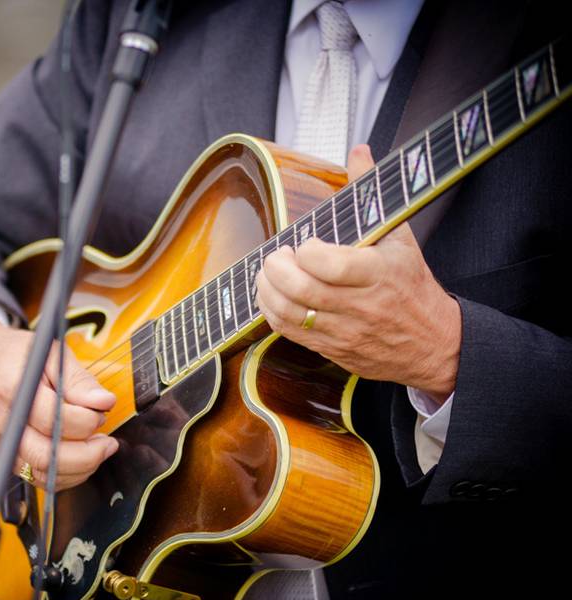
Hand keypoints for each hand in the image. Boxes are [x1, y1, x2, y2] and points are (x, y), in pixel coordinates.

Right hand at [0, 318, 117, 490]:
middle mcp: (5, 422)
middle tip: (106, 440)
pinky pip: (38, 479)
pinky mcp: (8, 456)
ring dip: (79, 468)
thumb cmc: (18, 357)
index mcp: (14, 390)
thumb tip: (104, 402)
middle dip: (87, 453)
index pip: (53, 419)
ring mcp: (4, 443)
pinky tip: (81, 458)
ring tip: (97, 448)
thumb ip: (79, 380)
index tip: (102, 409)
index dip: (86, 419)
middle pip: (46, 455)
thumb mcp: (51, 353)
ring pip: (43, 473)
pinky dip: (65, 475)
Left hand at [255, 144, 460, 402]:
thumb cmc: (411, 284)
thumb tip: (359, 150)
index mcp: (379, 274)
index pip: (331, 266)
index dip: (307, 253)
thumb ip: (372, 192)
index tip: (306, 242)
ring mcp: (344, 331)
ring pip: (290, 314)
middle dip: (276, 269)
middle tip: (276, 256)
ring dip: (267, 290)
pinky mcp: (332, 349)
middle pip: (302, 290)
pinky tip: (271, 295)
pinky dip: (271, 312)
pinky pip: (290, 333)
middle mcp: (360, 306)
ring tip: (268, 273)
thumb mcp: (401, 236)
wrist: (432, 344)